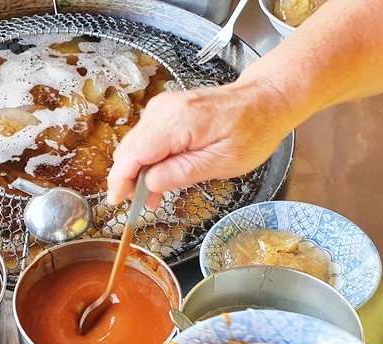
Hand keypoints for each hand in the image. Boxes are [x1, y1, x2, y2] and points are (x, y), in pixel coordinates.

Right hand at [107, 77, 294, 206]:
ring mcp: (163, 107)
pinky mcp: (166, 110)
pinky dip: (148, 158)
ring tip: (155, 195)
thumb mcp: (222, 162)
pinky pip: (146, 138)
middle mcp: (164, 110)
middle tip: (142, 206)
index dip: (119, 181)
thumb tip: (149, 183)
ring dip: (139, 171)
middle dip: (128, 180)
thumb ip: (182, 173)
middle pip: (128, 150)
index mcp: (177, 122)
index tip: (116, 203)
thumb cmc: (252, 130)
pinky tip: (161, 174)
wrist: (265, 98)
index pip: (133, 154)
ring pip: (134, 145)